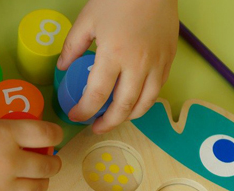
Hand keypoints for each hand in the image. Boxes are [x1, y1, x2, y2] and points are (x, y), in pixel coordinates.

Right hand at [0, 113, 62, 190]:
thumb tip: (9, 135)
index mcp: (6, 135)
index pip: (47, 134)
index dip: (56, 134)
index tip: (54, 136)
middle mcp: (10, 162)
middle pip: (48, 165)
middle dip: (52, 161)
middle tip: (49, 160)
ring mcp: (2, 188)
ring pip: (37, 188)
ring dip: (41, 182)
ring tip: (36, 179)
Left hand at [58, 0, 177, 133]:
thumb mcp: (87, 20)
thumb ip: (73, 46)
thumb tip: (64, 67)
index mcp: (113, 56)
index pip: (96, 96)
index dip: (84, 111)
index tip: (75, 116)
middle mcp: (138, 66)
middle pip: (123, 108)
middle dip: (107, 123)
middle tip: (95, 127)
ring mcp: (157, 64)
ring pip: (145, 103)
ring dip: (129, 116)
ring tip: (116, 118)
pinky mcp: (169, 59)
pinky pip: (158, 89)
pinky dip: (146, 100)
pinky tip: (135, 99)